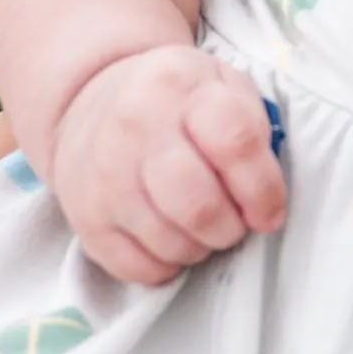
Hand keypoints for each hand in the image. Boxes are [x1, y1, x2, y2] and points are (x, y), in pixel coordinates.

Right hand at [53, 44, 285, 284]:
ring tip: (198, 225)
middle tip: (232, 222)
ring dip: (199, 247)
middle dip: (230, 228)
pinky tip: (167, 237)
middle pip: (199, 206)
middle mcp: (135, 127)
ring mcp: (104, 175)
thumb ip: (253, 132)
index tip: (268, 212)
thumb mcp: (221, 85)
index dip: (263, 189)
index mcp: (178, 85)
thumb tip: (266, 205)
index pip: (235, 143)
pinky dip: (165, 265)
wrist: (91, 101)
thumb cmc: (175, 101)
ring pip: (171, 244)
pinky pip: (139, 268)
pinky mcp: (84, 216)